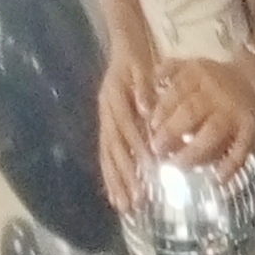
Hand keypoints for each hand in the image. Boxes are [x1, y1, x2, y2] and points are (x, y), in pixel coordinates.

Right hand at [97, 56, 156, 216]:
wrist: (123, 49)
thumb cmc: (138, 59)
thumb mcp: (143, 67)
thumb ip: (144, 88)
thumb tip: (146, 110)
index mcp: (115, 99)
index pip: (126, 127)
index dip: (136, 148)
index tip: (150, 168)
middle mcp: (106, 115)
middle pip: (114, 149)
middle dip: (126, 176)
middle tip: (137, 200)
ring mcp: (104, 122)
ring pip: (108, 156)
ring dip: (116, 182)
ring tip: (125, 206)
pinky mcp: (106, 128)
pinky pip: (106, 155)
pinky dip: (111, 176)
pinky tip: (116, 195)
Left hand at [149, 54, 254, 173]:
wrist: (253, 78)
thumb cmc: (210, 80)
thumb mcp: (187, 68)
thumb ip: (165, 74)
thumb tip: (143, 93)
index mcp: (197, 76)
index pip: (177, 92)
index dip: (162, 110)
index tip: (150, 127)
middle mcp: (216, 94)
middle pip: (191, 112)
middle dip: (171, 133)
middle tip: (157, 150)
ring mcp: (234, 113)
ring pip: (213, 133)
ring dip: (194, 152)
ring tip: (178, 166)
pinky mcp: (250, 129)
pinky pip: (241, 148)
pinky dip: (231, 164)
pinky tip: (218, 179)